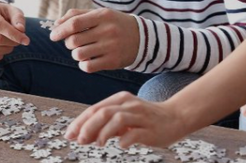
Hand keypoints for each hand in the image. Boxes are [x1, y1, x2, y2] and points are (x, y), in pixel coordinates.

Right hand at [0, 2, 29, 62]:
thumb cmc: (4, 13)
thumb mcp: (13, 11)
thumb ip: (18, 19)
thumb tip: (21, 30)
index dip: (14, 35)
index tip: (26, 41)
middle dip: (13, 42)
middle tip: (19, 40)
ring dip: (7, 50)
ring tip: (11, 43)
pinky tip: (3, 50)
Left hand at [50, 8, 139, 72]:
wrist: (142, 38)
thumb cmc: (115, 24)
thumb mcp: (100, 14)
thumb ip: (78, 15)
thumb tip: (56, 24)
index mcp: (103, 16)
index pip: (75, 23)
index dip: (60, 30)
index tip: (53, 36)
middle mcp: (107, 30)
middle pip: (74, 40)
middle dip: (68, 43)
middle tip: (73, 43)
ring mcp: (111, 47)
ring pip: (79, 55)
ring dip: (76, 54)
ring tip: (83, 50)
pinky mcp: (113, 61)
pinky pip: (88, 67)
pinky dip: (84, 65)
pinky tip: (89, 60)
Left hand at [65, 91, 185, 147]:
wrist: (175, 116)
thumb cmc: (146, 118)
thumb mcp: (124, 117)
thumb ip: (106, 124)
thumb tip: (82, 135)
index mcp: (121, 99)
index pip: (96, 108)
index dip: (80, 121)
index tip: (69, 134)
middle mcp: (129, 104)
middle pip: (104, 112)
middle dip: (88, 126)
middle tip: (79, 140)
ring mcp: (140, 116)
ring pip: (117, 119)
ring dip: (103, 132)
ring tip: (98, 143)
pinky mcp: (150, 129)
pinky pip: (135, 134)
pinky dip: (125, 140)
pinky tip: (121, 145)